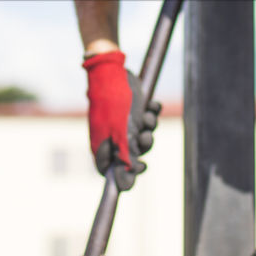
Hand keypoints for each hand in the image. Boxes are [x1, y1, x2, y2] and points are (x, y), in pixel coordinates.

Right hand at [83, 51, 159, 189]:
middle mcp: (112, 137)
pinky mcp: (132, 110)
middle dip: (143, 144)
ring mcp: (122, 123)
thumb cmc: (114, 103)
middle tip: (145, 135)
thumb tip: (125, 183)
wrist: (112, 71)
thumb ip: (123, 158)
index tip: (142, 166)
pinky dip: (152, 112)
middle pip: (132, 154)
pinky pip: (147, 118)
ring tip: (147, 116)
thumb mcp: (120, 134)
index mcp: (102, 146)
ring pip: (143, 135)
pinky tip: (153, 104)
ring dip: (150, 126)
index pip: (113, 171)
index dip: (128, 173)